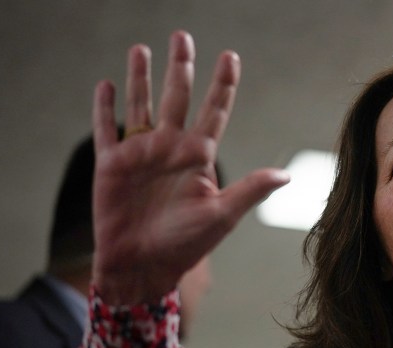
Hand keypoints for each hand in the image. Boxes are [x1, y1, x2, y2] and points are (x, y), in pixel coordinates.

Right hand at [91, 31, 288, 303]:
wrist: (143, 267)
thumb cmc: (186, 245)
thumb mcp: (222, 216)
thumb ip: (250, 190)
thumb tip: (287, 175)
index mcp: (200, 157)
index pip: (215, 111)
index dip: (223, 84)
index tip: (230, 56)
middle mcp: (171, 148)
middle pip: (177, 97)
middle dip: (180, 67)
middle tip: (182, 36)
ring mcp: (141, 154)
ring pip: (141, 105)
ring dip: (141, 78)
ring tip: (142, 49)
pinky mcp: (112, 164)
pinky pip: (107, 129)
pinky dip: (105, 108)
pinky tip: (107, 85)